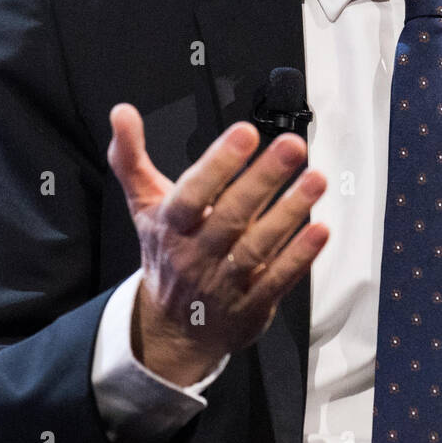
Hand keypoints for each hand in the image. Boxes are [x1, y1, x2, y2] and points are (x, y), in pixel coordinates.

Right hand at [106, 103, 328, 385]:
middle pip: (231, 215)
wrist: (172, 331)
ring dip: (289, 212)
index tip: (245, 132)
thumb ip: (131, 158)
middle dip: (263, 178)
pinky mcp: (253, 303)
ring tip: (316, 179)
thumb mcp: (144, 206)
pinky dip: (300, 256)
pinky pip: (278, 278)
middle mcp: (197, 253)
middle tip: (292, 146)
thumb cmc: (166, 253)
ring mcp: (226, 282)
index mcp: (171, 226)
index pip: (192, 193)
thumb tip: (120, 112)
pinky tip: (320, 229)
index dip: (218, 164)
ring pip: (259, 246)